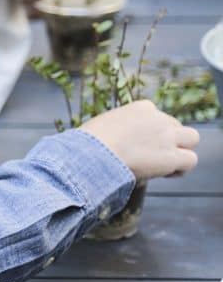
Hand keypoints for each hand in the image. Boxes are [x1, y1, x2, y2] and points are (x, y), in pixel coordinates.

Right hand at [80, 100, 199, 181]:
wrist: (93, 154)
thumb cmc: (90, 144)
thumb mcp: (104, 126)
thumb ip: (118, 129)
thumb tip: (117, 142)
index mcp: (142, 107)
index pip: (158, 116)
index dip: (152, 133)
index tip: (140, 145)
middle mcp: (158, 117)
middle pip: (175, 126)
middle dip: (168, 140)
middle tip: (152, 156)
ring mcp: (167, 136)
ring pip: (192, 138)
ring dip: (182, 150)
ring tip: (165, 165)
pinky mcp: (172, 156)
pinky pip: (191, 160)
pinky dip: (181, 169)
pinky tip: (166, 174)